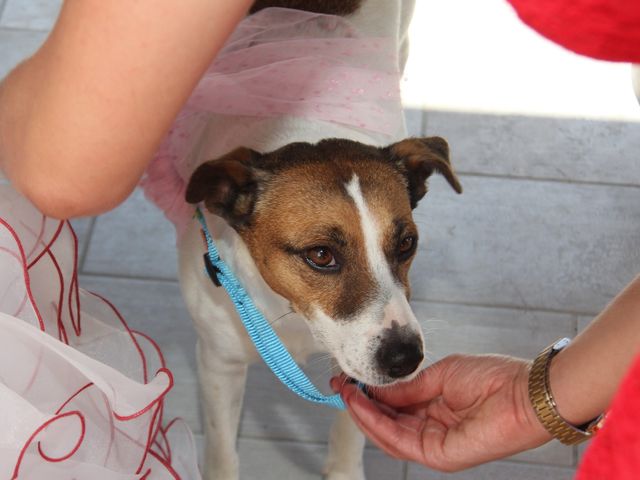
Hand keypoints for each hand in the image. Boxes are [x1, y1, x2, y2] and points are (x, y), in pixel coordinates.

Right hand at [331, 354, 552, 471]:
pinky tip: (364, 406)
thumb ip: (409, 387)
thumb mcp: (440, 375)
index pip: (394, 407)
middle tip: (341, 387)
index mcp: (434, 410)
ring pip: (388, 436)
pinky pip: (401, 442)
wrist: (523, 391)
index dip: (370, 395)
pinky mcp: (440, 455)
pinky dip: (379, 424)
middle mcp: (431, 430)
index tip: (350, 379)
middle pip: (387, 424)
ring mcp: (435, 445)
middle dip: (361, 405)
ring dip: (364, 415)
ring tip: (347, 395)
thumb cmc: (492, 378)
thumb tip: (377, 388)